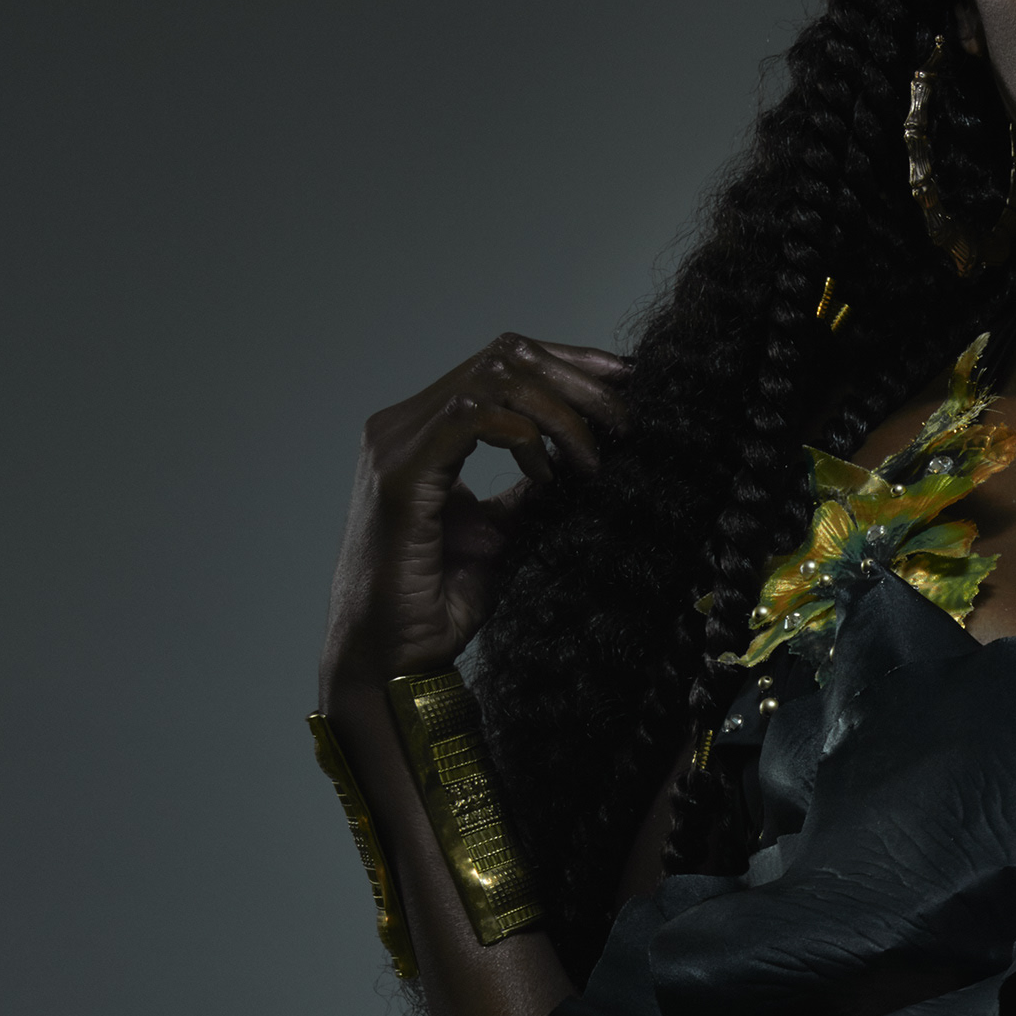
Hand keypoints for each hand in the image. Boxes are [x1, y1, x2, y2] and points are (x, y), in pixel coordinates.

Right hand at [318, 336, 628, 705]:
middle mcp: (403, 425)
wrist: (390, 658)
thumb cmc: (436, 604)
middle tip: (624, 422)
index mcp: (422, 431)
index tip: (625, 386)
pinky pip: (472, 417)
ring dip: (560, 410)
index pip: (501, 365)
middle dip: (577, 380)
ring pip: (496, 378)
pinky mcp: (402, 475)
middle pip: (504, 357)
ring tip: (592, 458)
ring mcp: (396, 444)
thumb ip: (531, 489)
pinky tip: (546, 474)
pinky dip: (524, 434)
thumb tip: (582, 459)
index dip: (569, 364)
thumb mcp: (503, 534)